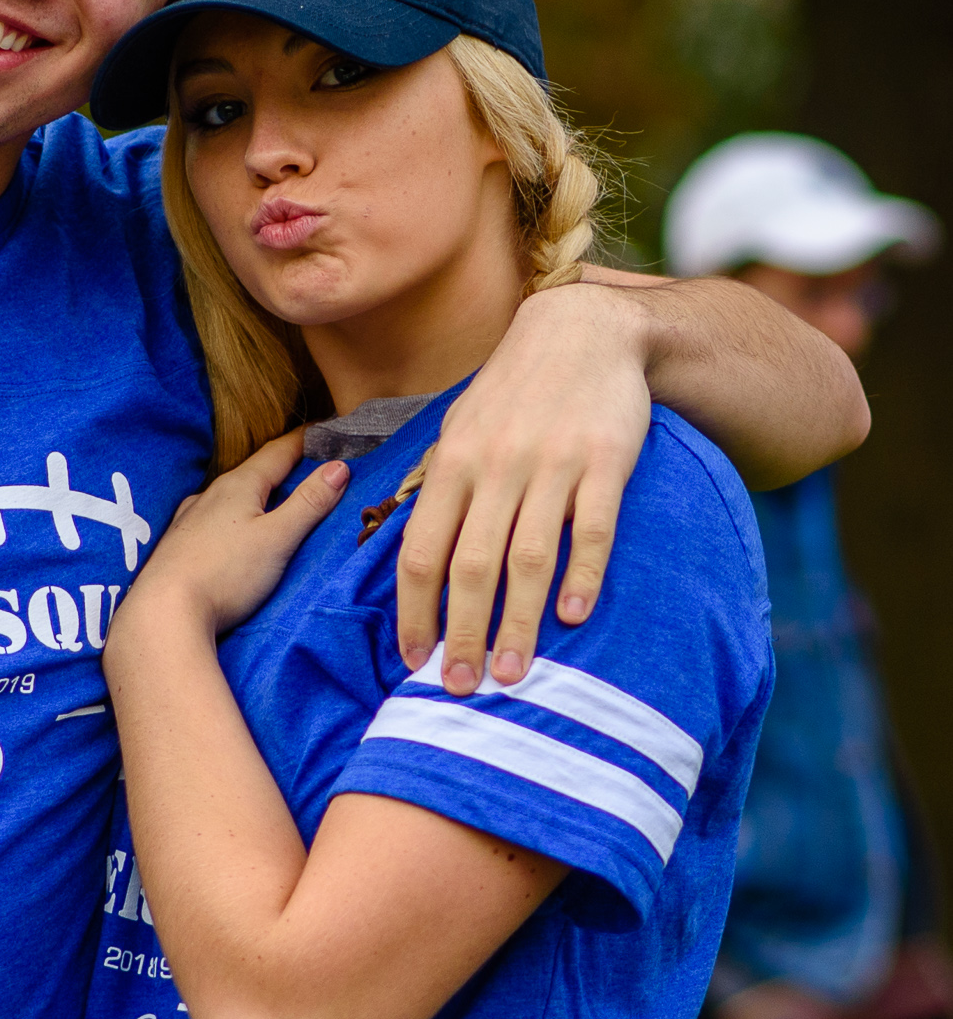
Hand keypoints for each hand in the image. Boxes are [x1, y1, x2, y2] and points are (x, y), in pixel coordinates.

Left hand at [108, 433, 347, 655]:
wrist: (163, 613)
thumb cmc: (225, 574)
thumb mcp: (277, 538)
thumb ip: (308, 503)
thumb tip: (339, 467)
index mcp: (238, 486)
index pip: (278, 452)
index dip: (305, 440)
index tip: (327, 429)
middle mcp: (210, 495)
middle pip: (253, 472)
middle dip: (281, 467)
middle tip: (310, 463)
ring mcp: (190, 519)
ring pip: (230, 496)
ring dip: (255, 493)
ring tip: (274, 498)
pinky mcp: (180, 545)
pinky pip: (214, 518)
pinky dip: (235, 516)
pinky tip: (233, 528)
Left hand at [397, 283, 649, 695]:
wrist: (584, 329)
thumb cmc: (513, 392)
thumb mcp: (460, 429)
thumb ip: (440, 491)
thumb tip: (412, 563)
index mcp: (453, 464)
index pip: (420, 552)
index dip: (414, 612)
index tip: (413, 661)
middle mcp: (496, 466)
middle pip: (470, 567)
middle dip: (462, 635)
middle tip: (458, 689)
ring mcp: (552, 464)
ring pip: (528, 558)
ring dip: (518, 624)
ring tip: (513, 676)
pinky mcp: (606, 460)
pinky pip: (592, 527)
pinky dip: (583, 574)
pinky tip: (574, 616)